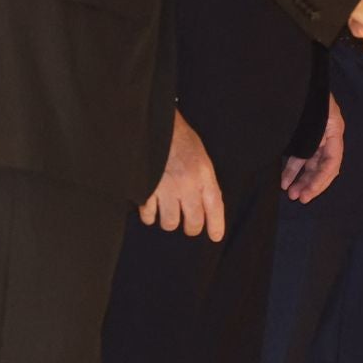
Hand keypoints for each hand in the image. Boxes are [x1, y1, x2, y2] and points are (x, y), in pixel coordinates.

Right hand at [140, 110, 224, 240]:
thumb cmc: (179, 140)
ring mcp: (166, 189)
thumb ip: (204, 181)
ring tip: (168, 210)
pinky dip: (149, 215)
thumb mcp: (201, 157)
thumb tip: (206, 207)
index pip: (215, 207)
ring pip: (170, 223)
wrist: (154, 126)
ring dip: (169, 220)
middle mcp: (187, 184)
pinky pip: (149, 216)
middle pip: (193, 223)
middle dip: (191, 227)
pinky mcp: (146, 190)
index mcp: (204, 174)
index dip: (216, 225)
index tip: (216, 236)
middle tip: (189, 224)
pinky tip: (151, 207)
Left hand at [281, 94, 344, 203]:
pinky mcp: (301, 135)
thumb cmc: (304, 93)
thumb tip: (307, 159)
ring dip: (301, 179)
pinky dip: (292, 169)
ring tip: (290, 193)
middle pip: (322, 165)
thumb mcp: (314, 114)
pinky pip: (299, 156)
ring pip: (310, 163)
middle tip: (298, 198)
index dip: (321, 181)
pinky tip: (284, 181)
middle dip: (311, 183)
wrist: (291, 76)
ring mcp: (314, 135)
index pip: (332, 163)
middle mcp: (327, 134)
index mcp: (333, 129)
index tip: (307, 194)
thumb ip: (311, 137)